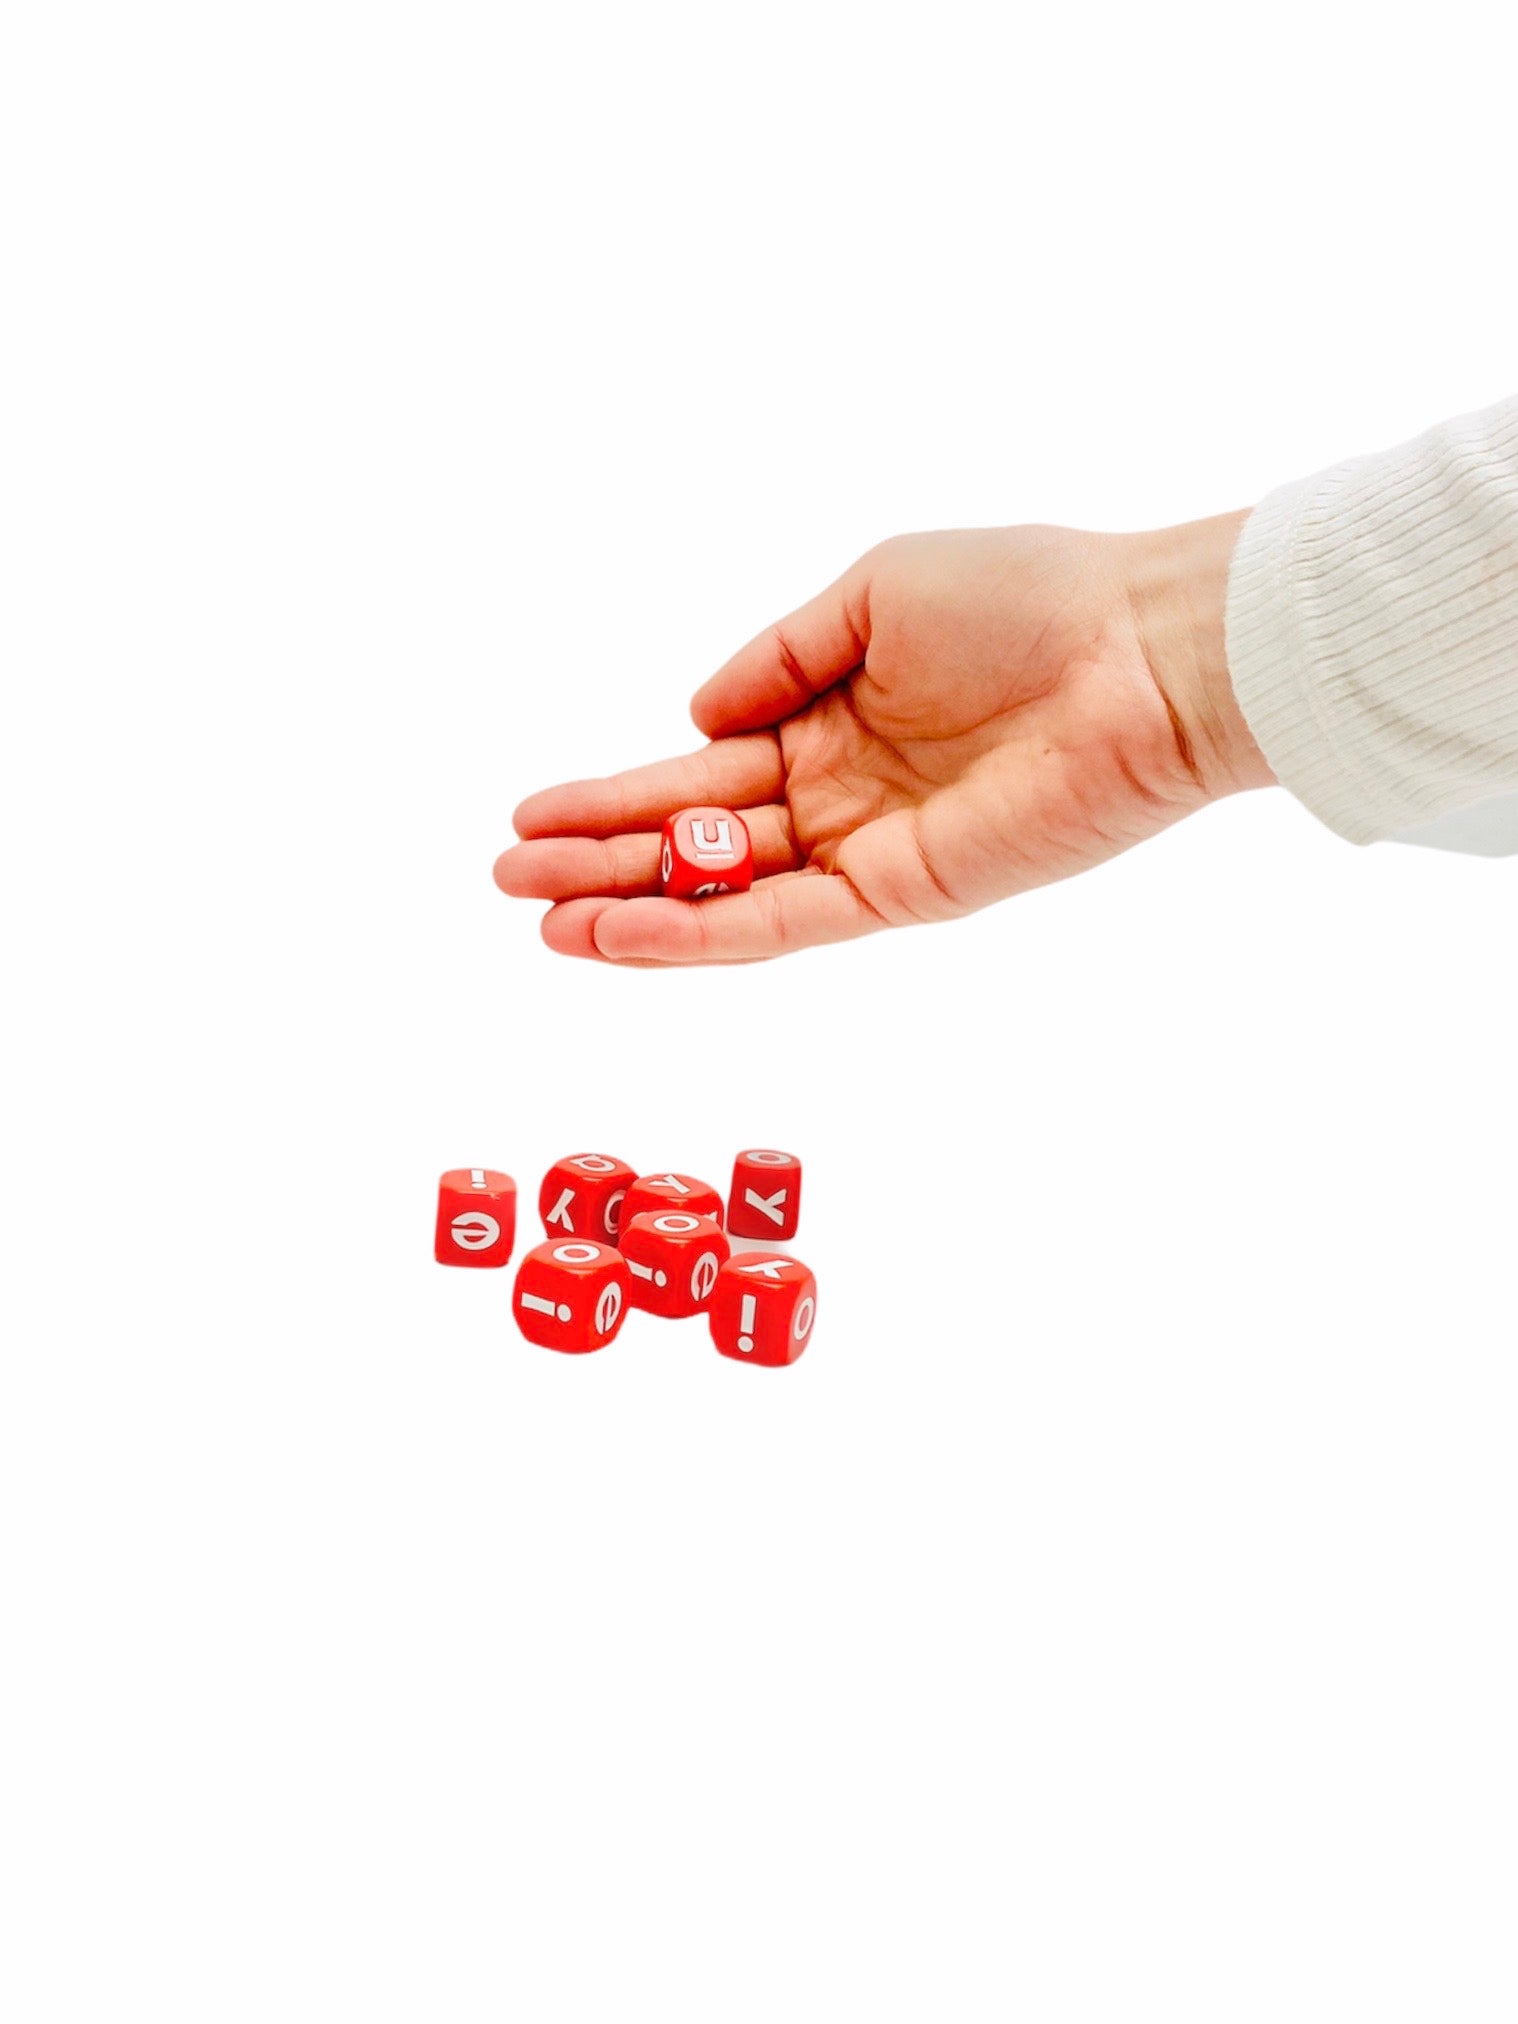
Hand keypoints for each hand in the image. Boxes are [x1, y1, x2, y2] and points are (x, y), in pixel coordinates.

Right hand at [494, 515, 1271, 963]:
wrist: (1142, 650)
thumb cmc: (1029, 597)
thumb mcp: (871, 593)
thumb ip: (776, 659)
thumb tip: (695, 708)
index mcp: (832, 721)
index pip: (700, 770)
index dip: (614, 795)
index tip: (531, 810)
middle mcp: (843, 797)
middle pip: (697, 843)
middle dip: (601, 862)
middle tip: (508, 877)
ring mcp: (871, 852)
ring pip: (727, 897)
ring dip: (632, 913)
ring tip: (541, 921)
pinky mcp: (907, 894)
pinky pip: (785, 923)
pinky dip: (701, 934)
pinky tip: (622, 934)